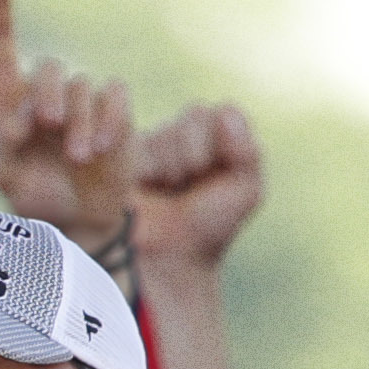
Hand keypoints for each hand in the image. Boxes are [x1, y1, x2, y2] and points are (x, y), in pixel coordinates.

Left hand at [0, 0, 135, 256]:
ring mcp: (82, 101)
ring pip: (83, 88)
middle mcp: (46, 93)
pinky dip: (109, 120)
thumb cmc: (34, 197)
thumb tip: (25, 117)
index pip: (3, 45)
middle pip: (50, 68)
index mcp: (9, 101)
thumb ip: (8, 146)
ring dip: (79, 121)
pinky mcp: (115, 112)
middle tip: (46, 125)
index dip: (0, 9)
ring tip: (77, 156)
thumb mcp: (8, 177)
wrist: (77, 219)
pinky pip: (115, 96)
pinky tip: (101, 148)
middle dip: (47, 93)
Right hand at [130, 100, 266, 276]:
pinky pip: (134, 138)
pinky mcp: (121, 152)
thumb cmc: (208, 225)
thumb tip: (225, 111)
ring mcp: (152, 141)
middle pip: (193, 119)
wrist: (166, 257)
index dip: (218, 150)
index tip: (213, 182)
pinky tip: (141, 186)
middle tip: (185, 189)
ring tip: (161, 191)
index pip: (221, 115)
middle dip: (192, 158)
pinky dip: (143, 164)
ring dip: (166, 167)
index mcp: (219, 136)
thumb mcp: (245, 191)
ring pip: (165, 134)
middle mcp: (185, 132)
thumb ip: (247, 151)